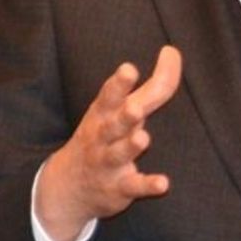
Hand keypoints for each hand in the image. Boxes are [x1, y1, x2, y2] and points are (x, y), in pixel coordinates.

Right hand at [36, 45, 182, 240]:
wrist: (67, 188)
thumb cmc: (103, 136)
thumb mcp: (119, 109)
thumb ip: (152, 84)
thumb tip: (173, 51)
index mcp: (103, 113)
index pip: (109, 96)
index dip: (119, 83)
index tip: (128, 69)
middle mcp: (103, 136)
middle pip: (114, 124)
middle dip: (124, 116)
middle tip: (135, 108)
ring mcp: (109, 163)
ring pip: (119, 154)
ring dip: (131, 147)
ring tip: (144, 139)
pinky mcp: (119, 188)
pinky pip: (133, 187)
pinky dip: (147, 186)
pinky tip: (163, 183)